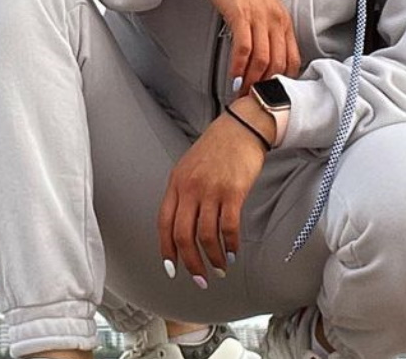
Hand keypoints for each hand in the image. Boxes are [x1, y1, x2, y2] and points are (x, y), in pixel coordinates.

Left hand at [158, 107, 267, 282]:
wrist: (241, 127)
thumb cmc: (216, 147)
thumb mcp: (189, 167)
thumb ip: (183, 193)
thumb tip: (181, 226)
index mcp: (176, 183)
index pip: (164, 223)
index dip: (167, 250)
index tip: (172, 268)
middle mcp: (190, 188)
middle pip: (184, 235)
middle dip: (191, 263)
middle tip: (200, 278)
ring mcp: (212, 190)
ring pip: (207, 235)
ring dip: (213, 258)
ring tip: (220, 268)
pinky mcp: (233, 192)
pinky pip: (229, 227)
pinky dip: (231, 245)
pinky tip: (233, 252)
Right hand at [208, 0, 300, 94]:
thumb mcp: (265, 8)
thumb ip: (269, 30)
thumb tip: (268, 59)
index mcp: (283, 20)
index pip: (293, 58)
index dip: (284, 80)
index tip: (272, 93)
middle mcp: (275, 20)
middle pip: (278, 63)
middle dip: (267, 86)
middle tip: (254, 99)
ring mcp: (259, 17)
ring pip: (262, 58)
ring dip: (251, 80)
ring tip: (242, 93)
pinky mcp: (240, 15)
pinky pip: (243, 47)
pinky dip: (239, 66)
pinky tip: (233, 76)